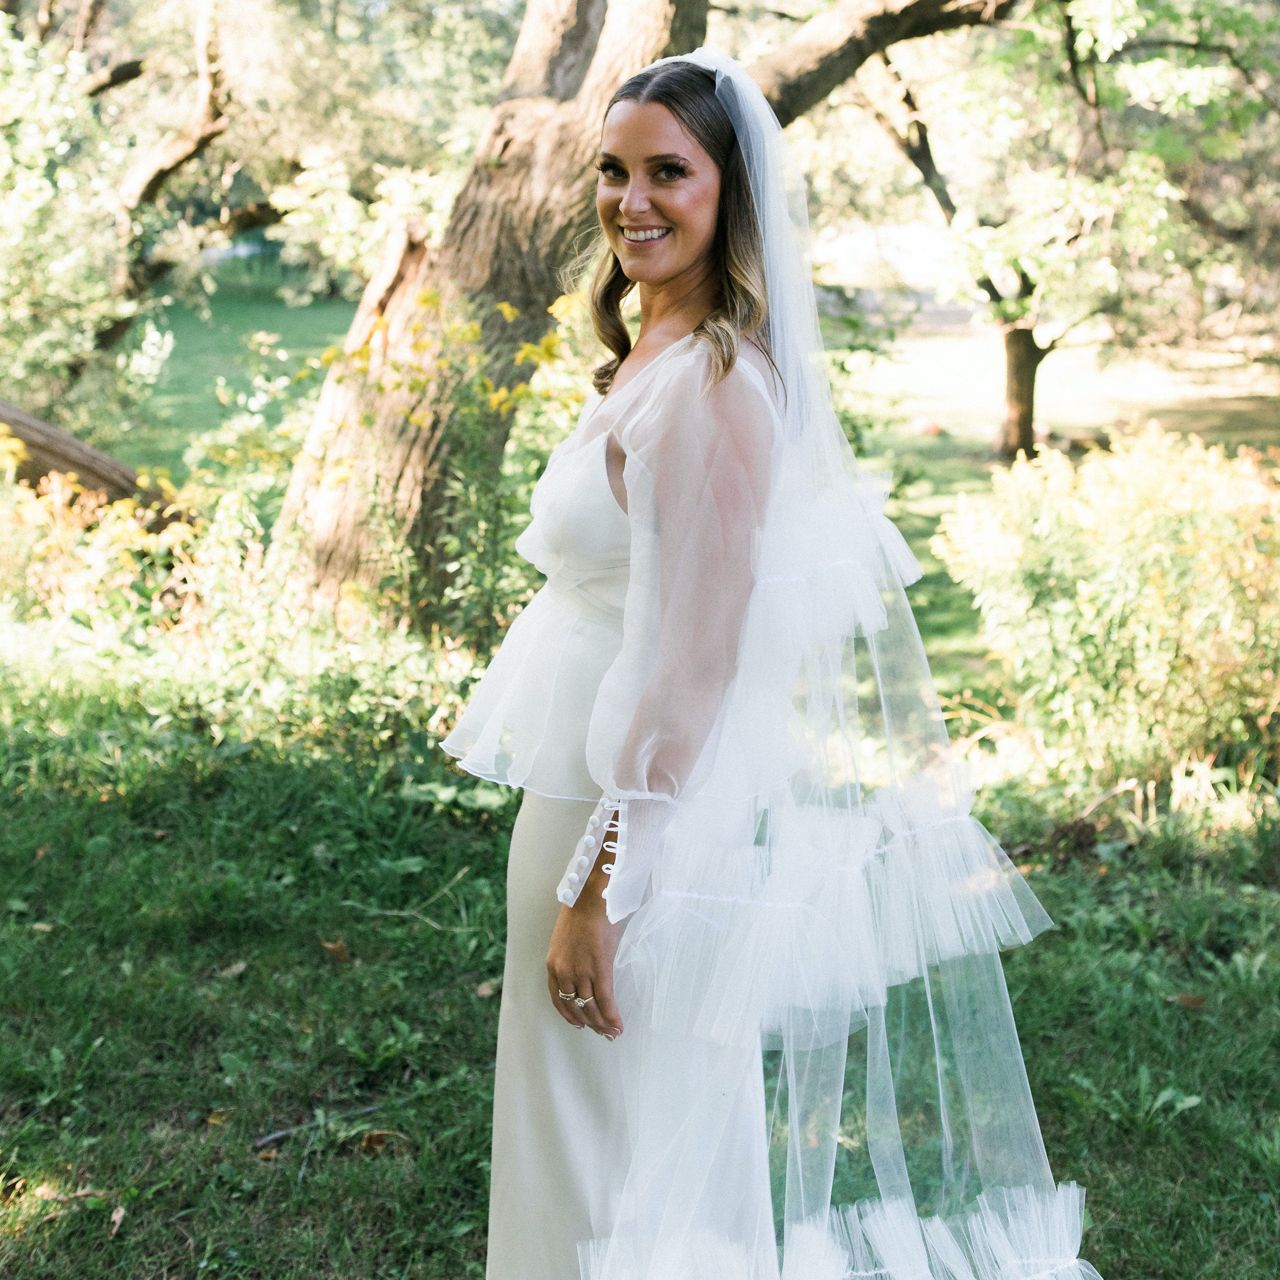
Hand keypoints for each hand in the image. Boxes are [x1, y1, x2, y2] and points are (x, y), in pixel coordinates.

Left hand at [546, 873, 625, 1039]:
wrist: (590, 897)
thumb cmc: (582, 912)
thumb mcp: (567, 940)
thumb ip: (571, 959)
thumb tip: (585, 972)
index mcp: (553, 965)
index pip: (559, 1000)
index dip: (570, 1015)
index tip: (580, 1023)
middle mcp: (564, 972)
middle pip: (576, 1007)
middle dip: (590, 1023)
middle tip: (602, 1033)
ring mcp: (581, 971)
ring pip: (591, 1007)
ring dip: (603, 1024)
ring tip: (612, 1032)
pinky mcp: (599, 968)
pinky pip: (605, 1000)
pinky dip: (612, 1016)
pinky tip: (618, 1025)